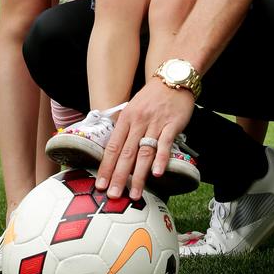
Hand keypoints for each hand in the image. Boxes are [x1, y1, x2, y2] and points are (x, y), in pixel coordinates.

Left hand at [96, 80, 194, 199]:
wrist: (173, 77)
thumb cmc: (152, 97)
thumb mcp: (133, 109)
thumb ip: (126, 129)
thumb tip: (115, 153)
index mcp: (126, 118)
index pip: (112, 146)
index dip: (106, 167)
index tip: (100, 184)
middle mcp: (138, 121)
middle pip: (126, 153)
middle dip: (119, 176)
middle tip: (113, 196)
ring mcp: (155, 123)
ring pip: (144, 152)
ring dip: (139, 175)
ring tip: (135, 194)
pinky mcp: (172, 124)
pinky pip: (165, 143)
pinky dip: (161, 159)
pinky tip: (157, 173)